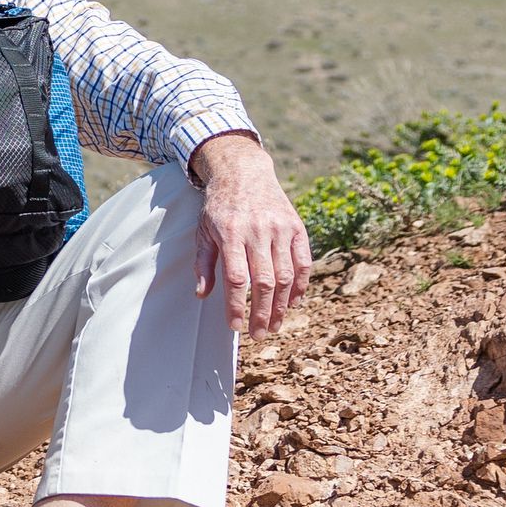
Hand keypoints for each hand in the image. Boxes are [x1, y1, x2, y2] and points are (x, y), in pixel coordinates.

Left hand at [189, 132, 310, 334]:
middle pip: (263, 281)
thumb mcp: (203, 230)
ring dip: (281, 305)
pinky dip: (301, 285)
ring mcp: (280, 229)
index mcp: (231, 233)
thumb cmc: (219, 206)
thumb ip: (203, 263)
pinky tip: (293, 303)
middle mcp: (258, 231)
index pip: (235, 278)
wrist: (244, 171)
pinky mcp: (297, 227)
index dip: (236, 305)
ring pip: (286, 275)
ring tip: (274, 325)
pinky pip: (303, 262)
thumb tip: (202, 295)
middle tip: (258, 334)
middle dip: (261, 312)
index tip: (235, 327)